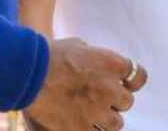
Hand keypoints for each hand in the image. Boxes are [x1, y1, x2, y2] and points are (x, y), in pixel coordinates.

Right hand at [23, 37, 148, 130]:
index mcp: (113, 65)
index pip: (139, 77)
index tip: (125, 84)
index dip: (132, 81)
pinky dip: (92, 129)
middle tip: (101, 98)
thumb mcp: (79, 46)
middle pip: (127, 102)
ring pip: (116, 122)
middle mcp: (110, 89)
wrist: (28, 74)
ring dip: (107, 118)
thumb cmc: (51, 55)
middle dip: (115, 100)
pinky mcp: (82, 128)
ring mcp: (97, 111)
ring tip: (93, 114)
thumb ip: (95, 56)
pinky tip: (83, 123)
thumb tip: (95, 61)